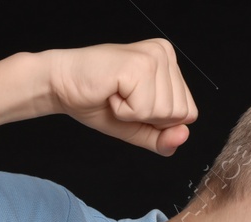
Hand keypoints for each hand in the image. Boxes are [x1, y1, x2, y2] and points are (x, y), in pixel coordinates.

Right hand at [43, 39, 197, 155]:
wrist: (61, 85)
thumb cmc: (97, 101)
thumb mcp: (137, 127)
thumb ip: (162, 138)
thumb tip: (183, 136)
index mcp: (169, 64)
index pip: (189, 113)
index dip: (159, 121)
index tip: (133, 102)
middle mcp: (165, 54)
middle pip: (180, 114)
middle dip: (147, 118)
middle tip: (123, 98)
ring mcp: (153, 57)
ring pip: (164, 113)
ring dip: (133, 114)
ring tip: (117, 94)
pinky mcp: (139, 65)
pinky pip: (143, 110)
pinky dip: (123, 111)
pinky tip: (111, 92)